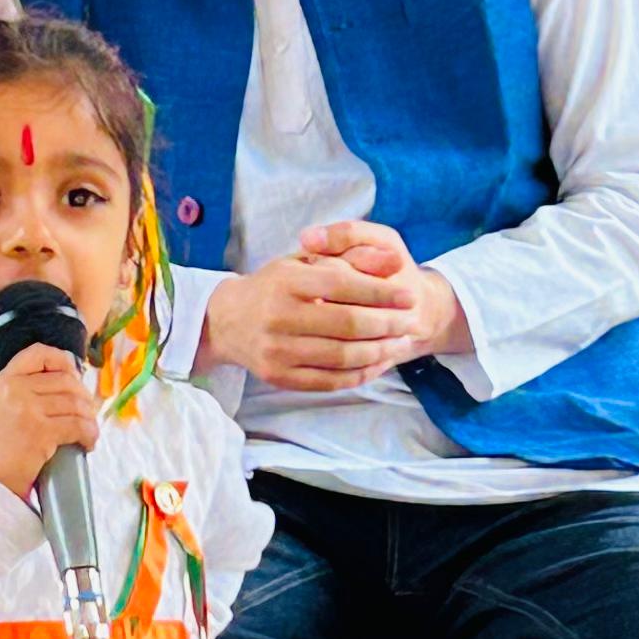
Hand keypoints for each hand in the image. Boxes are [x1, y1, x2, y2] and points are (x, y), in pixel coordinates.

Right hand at [0, 338, 98, 499]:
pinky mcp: (41, 432)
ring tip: (88, 431)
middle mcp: (15, 389)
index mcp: (5, 380)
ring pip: (75, 403)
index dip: (62, 359)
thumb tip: (71, 381)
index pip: (38, 353)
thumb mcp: (4, 406)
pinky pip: (78, 426)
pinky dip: (89, 435)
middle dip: (83, 397)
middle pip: (65, 380)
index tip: (74, 374)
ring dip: (89, 418)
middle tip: (87, 412)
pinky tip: (87, 443)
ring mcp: (28, 409)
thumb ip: (27, 390)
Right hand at [199, 222, 468, 390]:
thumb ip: (351, 258)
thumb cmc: (275, 286)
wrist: (227, 321)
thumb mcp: (306, 261)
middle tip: (411, 322)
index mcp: (286, 282)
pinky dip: (360, 374)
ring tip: (400, 342)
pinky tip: (378, 363)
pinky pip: (330, 381)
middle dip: (388, 324)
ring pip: (342, 357)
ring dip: (380, 352)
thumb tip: (394, 261)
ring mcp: (277, 351)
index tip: (408, 296)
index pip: (343, 286)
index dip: (381, 292)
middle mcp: (278, 317)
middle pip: (348, 325)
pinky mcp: (278, 377)